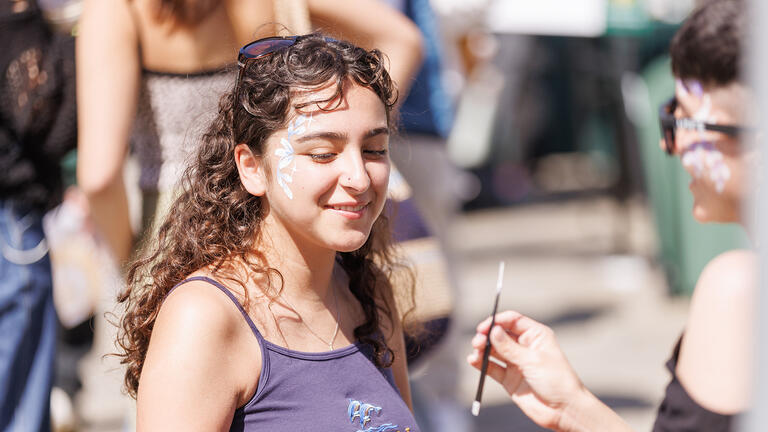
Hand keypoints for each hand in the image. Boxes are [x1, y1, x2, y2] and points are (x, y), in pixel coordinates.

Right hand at [467, 311, 591, 430]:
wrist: (563, 410)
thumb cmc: (556, 380)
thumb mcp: (532, 360)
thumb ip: (509, 347)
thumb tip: (492, 330)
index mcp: (536, 336)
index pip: (512, 320)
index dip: (497, 321)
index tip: (483, 327)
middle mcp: (524, 346)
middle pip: (500, 334)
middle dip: (486, 336)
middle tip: (477, 341)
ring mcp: (516, 362)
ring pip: (493, 350)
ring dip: (482, 349)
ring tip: (475, 353)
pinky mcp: (509, 378)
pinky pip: (492, 367)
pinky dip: (481, 363)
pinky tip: (473, 361)